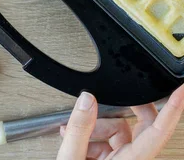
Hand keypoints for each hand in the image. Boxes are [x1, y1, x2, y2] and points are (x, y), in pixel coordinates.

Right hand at [57, 85, 183, 159]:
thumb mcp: (72, 159)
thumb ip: (79, 129)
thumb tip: (86, 100)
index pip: (158, 131)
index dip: (173, 110)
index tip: (181, 92)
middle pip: (142, 128)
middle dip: (125, 111)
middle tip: (113, 98)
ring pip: (121, 133)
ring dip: (99, 128)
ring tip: (74, 135)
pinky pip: (111, 143)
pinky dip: (94, 138)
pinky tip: (76, 141)